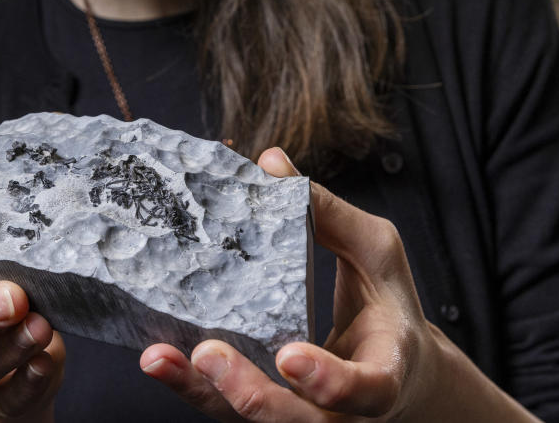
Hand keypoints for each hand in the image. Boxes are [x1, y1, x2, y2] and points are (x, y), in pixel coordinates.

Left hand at [140, 149, 539, 421]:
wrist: (398, 372)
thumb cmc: (386, 304)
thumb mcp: (375, 252)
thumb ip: (328, 213)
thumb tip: (270, 161)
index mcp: (384, 372)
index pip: (364, 390)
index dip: (328, 381)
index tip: (289, 356)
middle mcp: (342, 412)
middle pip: (295, 420)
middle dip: (250, 393)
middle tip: (208, 353)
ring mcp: (303, 419)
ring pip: (252, 422)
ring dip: (204, 393)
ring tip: (160, 358)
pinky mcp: (269, 413)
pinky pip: (228, 410)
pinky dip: (192, 388)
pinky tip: (160, 359)